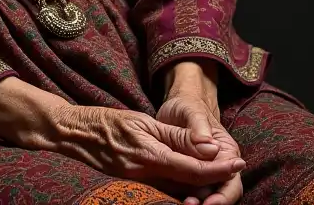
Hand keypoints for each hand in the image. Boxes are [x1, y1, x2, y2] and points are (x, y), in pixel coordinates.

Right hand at [47, 102, 244, 190]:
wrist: (74, 135)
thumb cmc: (108, 122)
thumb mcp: (144, 121)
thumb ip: (176, 136)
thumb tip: (209, 146)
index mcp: (151, 157)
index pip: (194, 170)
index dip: (219, 168)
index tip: (238, 162)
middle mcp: (146, 177)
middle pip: (191, 187)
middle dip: (215, 181)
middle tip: (234, 169)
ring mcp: (139, 186)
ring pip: (180, 192)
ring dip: (202, 185)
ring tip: (219, 173)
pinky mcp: (134, 188)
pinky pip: (165, 192)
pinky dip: (182, 186)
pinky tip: (193, 180)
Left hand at [156, 62, 243, 204]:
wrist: (177, 105)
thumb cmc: (187, 105)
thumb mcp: (191, 111)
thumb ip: (199, 128)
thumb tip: (210, 148)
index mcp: (226, 151)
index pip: (231, 181)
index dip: (222, 196)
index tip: (207, 203)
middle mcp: (219, 164)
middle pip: (222, 193)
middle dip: (209, 203)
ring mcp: (206, 171)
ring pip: (206, 195)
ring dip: (197, 201)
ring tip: (182, 204)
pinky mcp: (191, 173)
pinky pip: (192, 190)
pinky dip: (185, 195)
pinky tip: (173, 198)